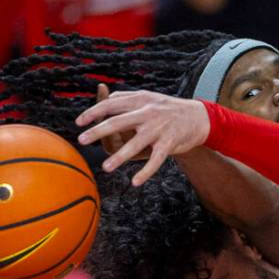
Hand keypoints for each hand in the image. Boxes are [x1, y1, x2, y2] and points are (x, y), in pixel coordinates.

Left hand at [77, 90, 209, 185]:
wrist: (199, 117)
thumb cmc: (169, 109)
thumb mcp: (149, 97)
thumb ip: (127, 98)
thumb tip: (104, 96)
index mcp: (140, 100)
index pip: (111, 104)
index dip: (93, 112)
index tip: (79, 122)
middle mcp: (148, 112)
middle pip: (118, 121)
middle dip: (98, 131)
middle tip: (82, 140)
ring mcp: (159, 128)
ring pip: (136, 143)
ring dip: (120, 157)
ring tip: (106, 167)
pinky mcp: (170, 142)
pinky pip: (156, 160)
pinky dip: (146, 172)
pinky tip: (135, 182)